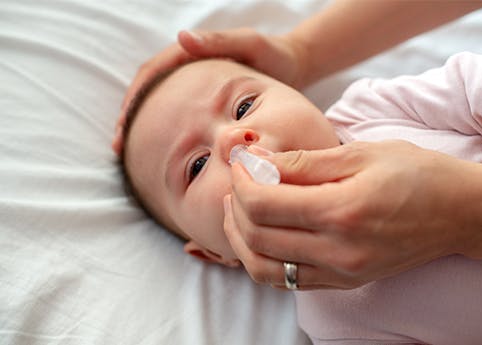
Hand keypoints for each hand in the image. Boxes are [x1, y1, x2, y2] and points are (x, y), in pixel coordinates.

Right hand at [112, 28, 306, 154]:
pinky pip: (179, 116)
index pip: (151, 74)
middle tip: (119, 146)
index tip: (124, 123)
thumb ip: (219, 42)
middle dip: (131, 118)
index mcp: (191, 53)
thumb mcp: (249, 44)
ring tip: (131, 155)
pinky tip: (165, 153)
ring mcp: (195, 87)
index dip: (134, 98)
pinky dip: (167, 132)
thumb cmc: (273, 54)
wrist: (293, 66)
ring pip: (161, 107)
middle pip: (148, 93)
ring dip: (144, 128)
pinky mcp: (206, 101)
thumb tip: (182, 38)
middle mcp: (187, 69)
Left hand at [223, 141, 481, 288]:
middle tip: (239, 180)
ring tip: (239, 210)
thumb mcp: (360, 154)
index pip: (264, 203)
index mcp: (341, 212)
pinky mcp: (344, 282)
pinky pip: (288, 281)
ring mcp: (340, 272)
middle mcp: (337, 251)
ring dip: (241, 239)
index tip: (242, 161)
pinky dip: (263, 259)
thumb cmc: (416, 174)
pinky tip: (262, 235)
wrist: (459, 212)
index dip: (241, 179)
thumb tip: (255, 160)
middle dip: (236, 205)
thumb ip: (302, 161)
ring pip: (264, 268)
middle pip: (257, 236)